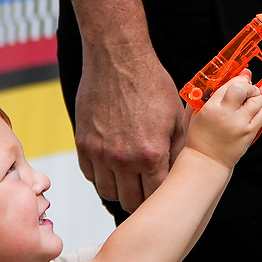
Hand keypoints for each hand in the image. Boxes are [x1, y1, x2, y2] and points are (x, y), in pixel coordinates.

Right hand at [75, 43, 187, 210]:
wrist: (118, 60)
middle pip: (130, 201)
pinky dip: (102, 176)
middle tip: (148, 191)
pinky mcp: (82, 144)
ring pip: (108, 193)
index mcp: (150, 154)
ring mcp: (99, 153)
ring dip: (121, 191)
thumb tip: (179, 172)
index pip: (157, 195)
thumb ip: (177, 149)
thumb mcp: (175, 117)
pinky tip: (113, 166)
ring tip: (131, 182)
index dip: (163, 197)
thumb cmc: (151, 84)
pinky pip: (90, 175)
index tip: (166, 195)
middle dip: (142, 200)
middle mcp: (122, 159)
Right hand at [185, 74, 261, 168]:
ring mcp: (242, 125)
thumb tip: (229, 77)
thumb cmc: (201, 135)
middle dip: (251, 87)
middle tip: (248, 89)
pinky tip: (259, 106)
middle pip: (249, 91)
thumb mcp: (197, 112)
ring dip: (259, 96)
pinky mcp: (250, 133)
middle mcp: (229, 116)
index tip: (242, 78)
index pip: (233, 86)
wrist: (207, 160)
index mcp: (212, 108)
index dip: (241, 79)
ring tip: (254, 97)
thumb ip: (211, 93)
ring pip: (260, 101)